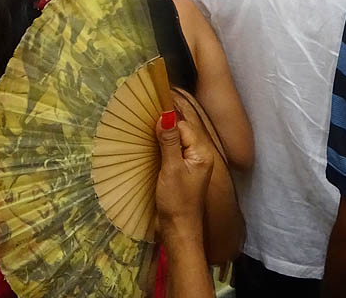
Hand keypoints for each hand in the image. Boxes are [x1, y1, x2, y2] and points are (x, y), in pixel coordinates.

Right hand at [155, 110, 212, 236]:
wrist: (178, 232)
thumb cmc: (176, 202)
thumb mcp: (171, 169)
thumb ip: (169, 141)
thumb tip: (166, 114)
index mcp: (202, 153)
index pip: (184, 127)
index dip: (167, 123)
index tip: (148, 121)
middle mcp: (199, 156)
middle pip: (180, 133)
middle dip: (163, 131)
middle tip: (143, 130)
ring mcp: (190, 166)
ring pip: (174, 144)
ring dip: (160, 142)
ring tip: (144, 141)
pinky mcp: (181, 174)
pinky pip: (171, 155)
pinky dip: (160, 152)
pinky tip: (149, 154)